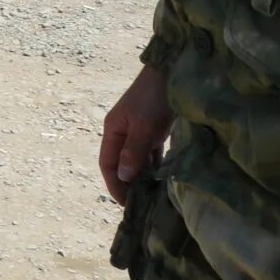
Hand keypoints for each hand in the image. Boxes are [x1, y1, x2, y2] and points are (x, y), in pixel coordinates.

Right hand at [98, 63, 173, 204]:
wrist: (172, 73)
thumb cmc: (153, 98)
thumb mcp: (143, 127)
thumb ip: (133, 151)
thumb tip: (124, 177)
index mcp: (113, 130)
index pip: (108, 163)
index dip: (114, 184)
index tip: (125, 204)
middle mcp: (123, 132)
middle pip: (122, 163)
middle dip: (128, 184)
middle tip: (140, 206)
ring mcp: (139, 131)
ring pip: (137, 160)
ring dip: (143, 177)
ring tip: (152, 197)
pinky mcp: (154, 130)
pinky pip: (151, 153)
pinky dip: (155, 166)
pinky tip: (163, 179)